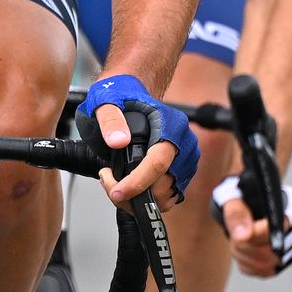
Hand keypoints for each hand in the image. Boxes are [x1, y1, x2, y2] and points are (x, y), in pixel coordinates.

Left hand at [76, 74, 200, 208]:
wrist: (133, 93)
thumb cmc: (122, 95)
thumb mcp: (107, 100)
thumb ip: (110, 119)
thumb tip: (118, 142)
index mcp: (172, 126)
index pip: (158, 163)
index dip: (137, 183)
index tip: (116, 192)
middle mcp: (184, 145)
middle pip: (161, 186)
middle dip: (130, 194)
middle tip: (106, 178)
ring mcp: (185, 161)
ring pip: (164, 197)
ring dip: (136, 199)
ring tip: (114, 180)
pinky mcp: (181, 173)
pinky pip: (165, 197)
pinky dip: (145, 199)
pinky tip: (128, 184)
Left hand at [211, 179, 291, 276]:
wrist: (244, 201)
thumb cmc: (240, 195)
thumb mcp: (232, 195)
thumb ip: (236, 213)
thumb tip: (243, 236)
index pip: (281, 228)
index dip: (256, 235)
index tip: (238, 236)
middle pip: (274, 252)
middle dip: (245, 246)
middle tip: (234, 236)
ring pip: (268, 265)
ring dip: (244, 256)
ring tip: (237, 241)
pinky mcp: (287, 259)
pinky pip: (265, 272)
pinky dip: (248, 265)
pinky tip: (244, 251)